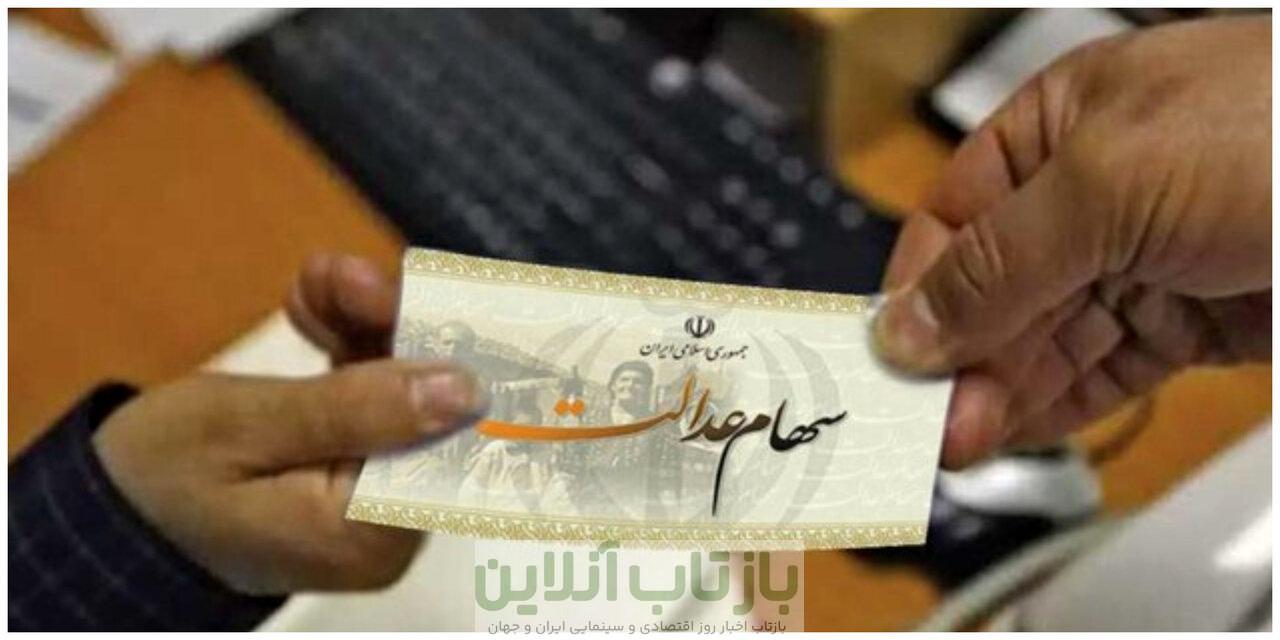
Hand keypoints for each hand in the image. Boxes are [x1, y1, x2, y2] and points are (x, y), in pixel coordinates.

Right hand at [93, 254, 482, 594]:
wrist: (109, 512)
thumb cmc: (156, 477)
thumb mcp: (243, 428)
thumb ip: (356, 408)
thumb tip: (467, 388)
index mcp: (368, 531)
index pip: (451, 436)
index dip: (451, 357)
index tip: (434, 291)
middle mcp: (389, 527)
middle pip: (434, 407)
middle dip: (397, 327)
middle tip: (345, 274)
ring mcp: (376, 502)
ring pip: (408, 391)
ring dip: (368, 324)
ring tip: (320, 277)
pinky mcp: (358, 473)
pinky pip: (377, 398)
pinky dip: (351, 347)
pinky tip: (314, 305)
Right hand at [872, 17, 1270, 467]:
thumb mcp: (1110, 181)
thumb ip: (998, 261)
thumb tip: (911, 323)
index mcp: (1062, 124)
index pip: (955, 219)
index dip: (918, 291)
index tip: (888, 359)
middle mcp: (1097, 192)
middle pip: (995, 289)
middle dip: (958, 356)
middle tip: (924, 420)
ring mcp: (1146, 259)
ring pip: (1042, 339)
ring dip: (998, 392)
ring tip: (960, 438)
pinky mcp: (1192, 321)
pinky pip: (1100, 371)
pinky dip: (1056, 406)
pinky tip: (1016, 429)